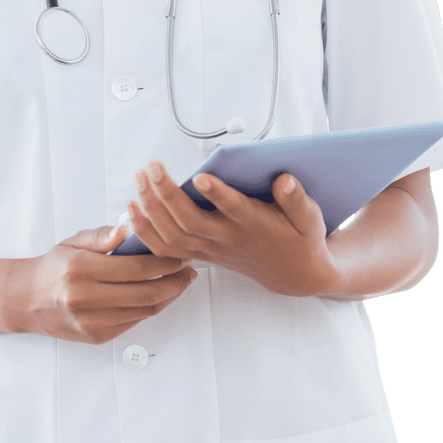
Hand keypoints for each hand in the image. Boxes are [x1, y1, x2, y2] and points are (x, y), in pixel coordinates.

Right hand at [6, 224, 197, 343]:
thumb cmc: (55, 266)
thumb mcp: (75, 241)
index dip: (163, 263)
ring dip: (168, 297)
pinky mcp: (95, 336)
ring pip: (142, 311)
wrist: (28, 300)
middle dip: (174, 281)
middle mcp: (83, 298)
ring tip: (181, 282)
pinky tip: (161, 295)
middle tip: (189, 270)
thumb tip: (129, 229)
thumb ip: (103, 236)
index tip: (180, 254)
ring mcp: (89, 321)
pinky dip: (151, 309)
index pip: (134, 268)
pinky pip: (133, 322)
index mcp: (79, 268)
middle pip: (144, 293)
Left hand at [128, 162, 342, 296]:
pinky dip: (146, 232)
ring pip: (173, 236)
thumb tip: (285, 180)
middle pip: (190, 222)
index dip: (218, 195)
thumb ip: (297, 199)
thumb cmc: (301, 240)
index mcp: (256, 226)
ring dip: (151, 209)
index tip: (201, 175)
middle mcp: (229, 239)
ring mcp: (212, 249)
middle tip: (153, 166)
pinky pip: (166, 249)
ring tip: (139, 179)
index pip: (234, 211)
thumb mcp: (310, 218)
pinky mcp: (202, 253)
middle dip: (167, 195)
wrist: (295, 276)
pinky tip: (132, 209)